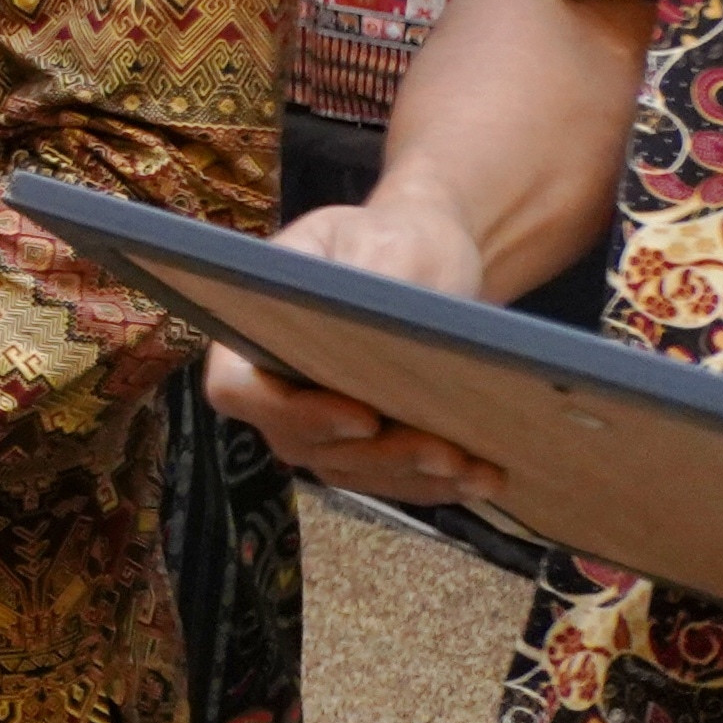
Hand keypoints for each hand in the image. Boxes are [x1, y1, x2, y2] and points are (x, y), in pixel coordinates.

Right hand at [203, 199, 506, 504]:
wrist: (426, 260)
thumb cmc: (389, 238)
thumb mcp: (380, 241)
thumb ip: (371, 286)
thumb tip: (375, 337)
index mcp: (253, 328)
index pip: (238, 390)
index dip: (289, 413)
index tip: (360, 416)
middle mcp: (274, 386)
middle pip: (301, 442)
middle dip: (376, 455)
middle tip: (441, 450)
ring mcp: (317, 422)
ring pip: (351, 469)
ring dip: (413, 476)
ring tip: (475, 468)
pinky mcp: (364, 444)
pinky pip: (389, 478)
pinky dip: (436, 484)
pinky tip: (485, 477)